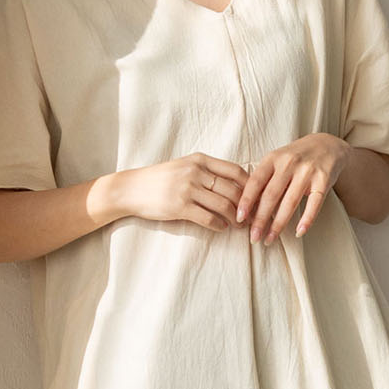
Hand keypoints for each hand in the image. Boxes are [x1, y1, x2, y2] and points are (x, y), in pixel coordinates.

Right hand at [112, 153, 248, 231]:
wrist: (132, 189)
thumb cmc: (160, 179)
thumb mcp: (184, 166)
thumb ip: (206, 171)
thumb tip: (234, 183)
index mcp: (200, 160)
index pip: (235, 170)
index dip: (250, 185)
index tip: (256, 196)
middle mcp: (195, 171)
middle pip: (233, 189)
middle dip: (247, 205)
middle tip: (252, 216)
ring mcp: (187, 189)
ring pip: (224, 205)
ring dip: (236, 218)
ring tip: (239, 225)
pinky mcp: (180, 206)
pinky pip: (208, 218)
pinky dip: (219, 225)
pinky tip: (222, 228)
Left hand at [236, 134, 351, 243]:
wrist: (326, 145)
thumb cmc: (295, 158)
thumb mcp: (277, 161)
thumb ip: (263, 180)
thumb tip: (245, 208)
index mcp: (273, 158)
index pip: (256, 181)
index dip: (246, 200)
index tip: (239, 218)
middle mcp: (289, 163)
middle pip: (271, 195)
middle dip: (260, 219)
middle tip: (253, 237)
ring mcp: (307, 171)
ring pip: (290, 202)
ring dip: (278, 224)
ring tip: (269, 239)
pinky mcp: (324, 179)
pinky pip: (314, 203)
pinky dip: (307, 219)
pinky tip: (299, 233)